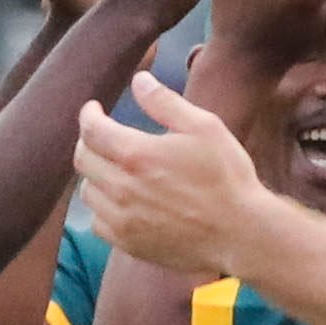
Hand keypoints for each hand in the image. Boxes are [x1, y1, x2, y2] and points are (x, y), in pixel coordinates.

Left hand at [76, 70, 271, 274]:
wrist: (242, 234)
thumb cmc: (228, 178)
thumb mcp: (205, 128)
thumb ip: (165, 102)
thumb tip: (139, 80)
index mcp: (136, 154)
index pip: (91, 129)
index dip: (89, 114)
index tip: (95, 110)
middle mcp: (121, 187)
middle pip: (83, 159)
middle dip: (89, 142)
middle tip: (102, 137)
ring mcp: (123, 219)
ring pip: (87, 192)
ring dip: (95, 175)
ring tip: (112, 169)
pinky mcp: (130, 243)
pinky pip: (98, 222)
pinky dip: (102, 208)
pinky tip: (120, 202)